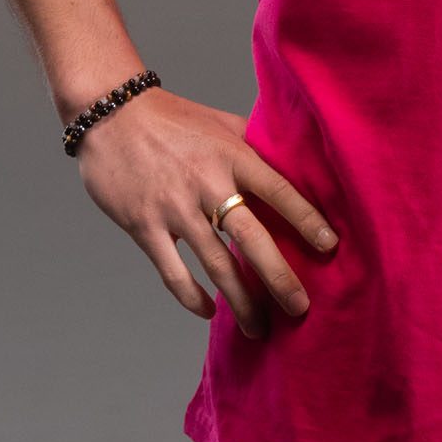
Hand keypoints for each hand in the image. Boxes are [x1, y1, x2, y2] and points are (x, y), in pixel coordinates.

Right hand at [73, 89, 339, 338]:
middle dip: (279, 277)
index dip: (306, 219)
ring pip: (215, 264)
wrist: (112, 113)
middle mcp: (208, 182)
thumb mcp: (221, 122)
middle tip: (300, 308)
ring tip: (259, 327)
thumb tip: (294, 163)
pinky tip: (209, 311)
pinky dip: (192, 297)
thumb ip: (254, 144)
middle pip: (252, 237)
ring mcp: (175, 207)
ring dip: (240, 300)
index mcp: (232, 154)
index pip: (279, 190)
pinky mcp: (143, 225)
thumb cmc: (173, 117)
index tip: (329, 246)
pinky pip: (172, 271)